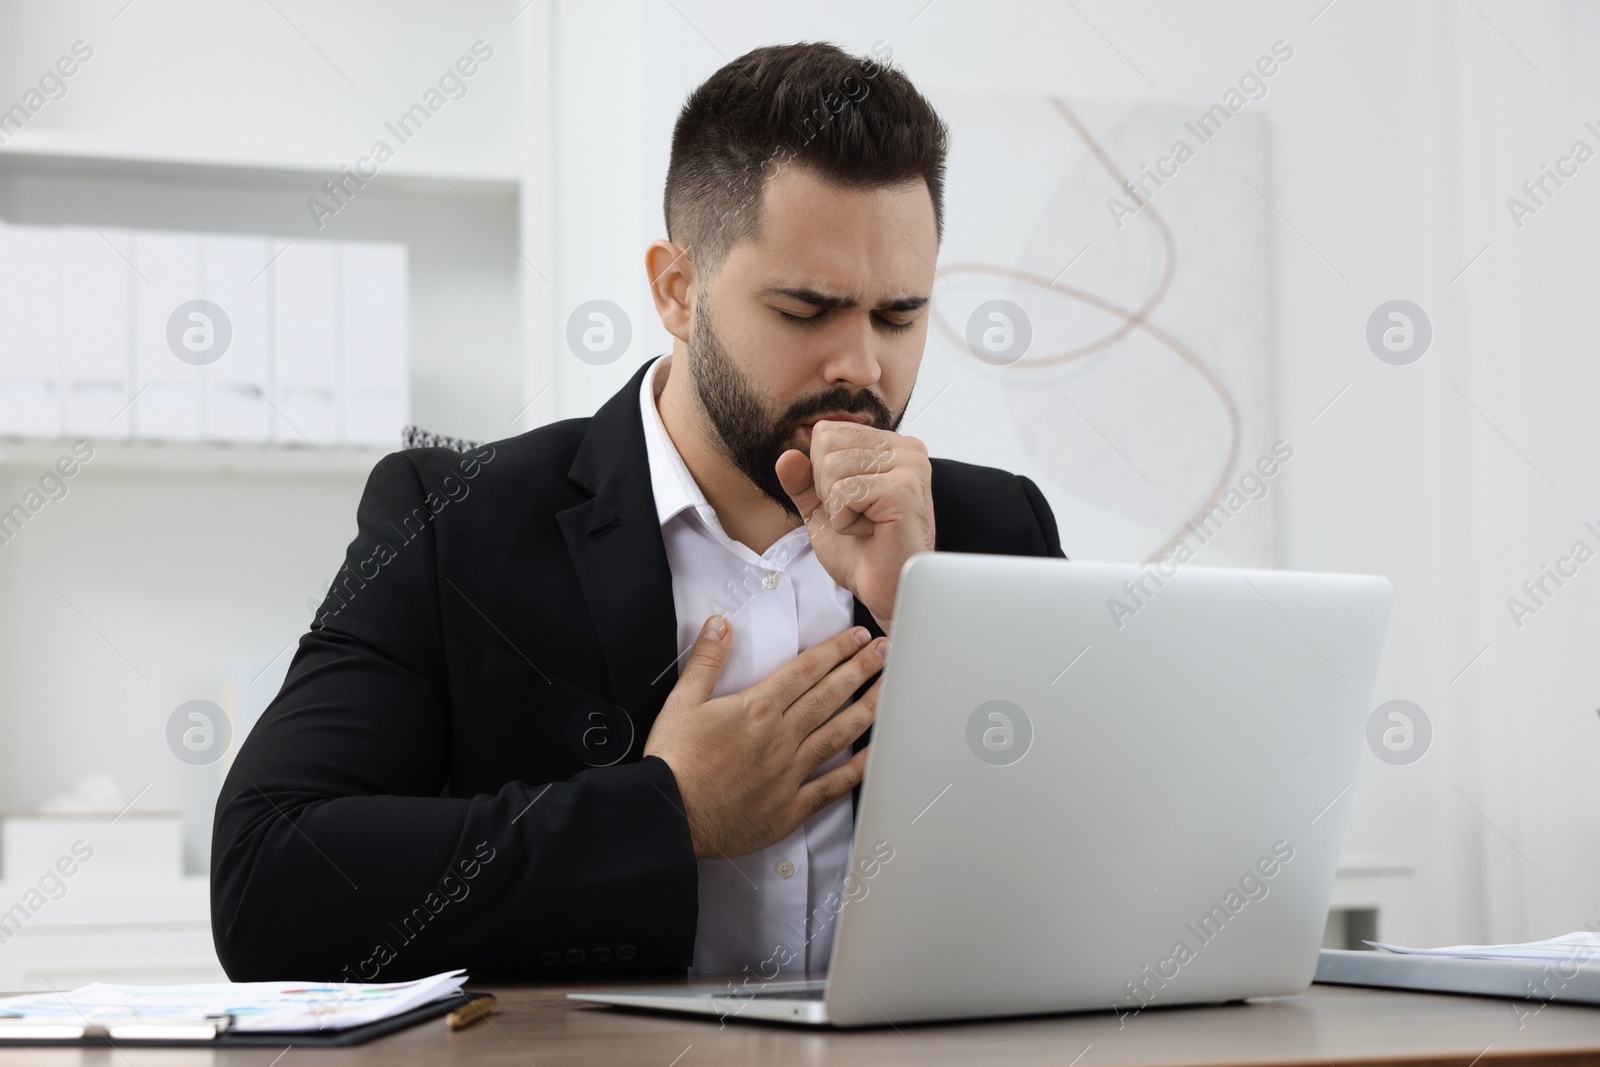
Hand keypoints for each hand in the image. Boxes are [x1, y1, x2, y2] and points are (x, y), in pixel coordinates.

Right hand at [643, 615, 885, 859]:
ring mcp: (790, 772)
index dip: (835, 650)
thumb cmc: (674, 761)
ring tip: (890, 690)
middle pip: (829, 696)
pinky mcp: (791, 806)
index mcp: (756, 709)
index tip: (856, 636)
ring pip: (838, 734)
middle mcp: (780, 737)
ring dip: (867, 709)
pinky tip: (877, 754)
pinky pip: (833, 786)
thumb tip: (719, 624)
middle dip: (860, 670)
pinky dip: (858, 770)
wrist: (670, 816)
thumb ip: (706, 661)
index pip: (805, 671)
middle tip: (885, 651)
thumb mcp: (681, 701)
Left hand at [775, 422, 934, 629]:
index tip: (850, 503)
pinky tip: (871, 533)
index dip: (821, 474)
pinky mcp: (904, 490)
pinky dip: (845, 521)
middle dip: (827, 490)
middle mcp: (905, 449)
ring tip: (866, 525)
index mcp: (890, 445)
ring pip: (832, 467)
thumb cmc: (862, 551)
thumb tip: (786, 457)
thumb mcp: (822, 509)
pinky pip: (844, 492)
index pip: (826, 432)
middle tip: (858, 517)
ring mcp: (909, 467)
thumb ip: (802, 481)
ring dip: (837, 508)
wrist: (884, 591)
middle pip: (826, 445)